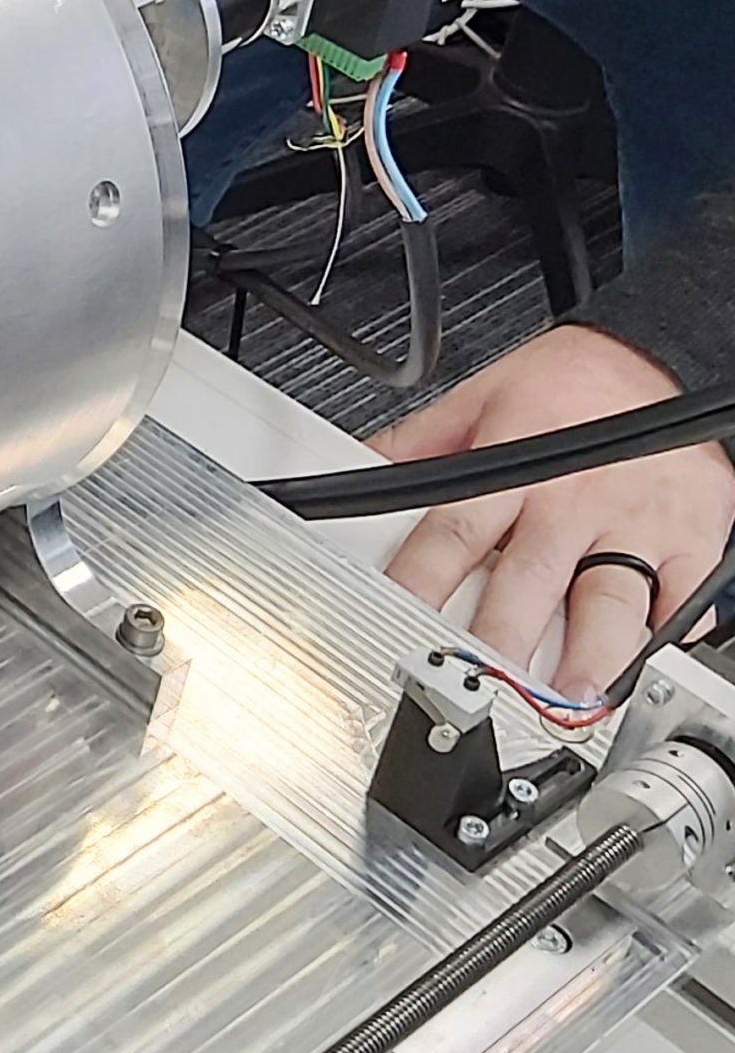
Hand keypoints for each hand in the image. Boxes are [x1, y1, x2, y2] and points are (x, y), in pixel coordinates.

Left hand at [376, 325, 734, 702]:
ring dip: (591, 656)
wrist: (654, 354)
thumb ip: (418, 444)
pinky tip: (645, 664)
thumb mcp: (477, 398)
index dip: (421, 582)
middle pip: (529, 582)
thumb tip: (359, 469)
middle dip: (504, 639)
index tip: (400, 624)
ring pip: (610, 602)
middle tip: (485, 686)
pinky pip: (684, 596)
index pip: (452, 535)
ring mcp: (635, 522)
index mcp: (511, 468)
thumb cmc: (565, 382)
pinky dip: (668, 634)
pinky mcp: (693, 535)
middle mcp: (572, 500)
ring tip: (573, 699)